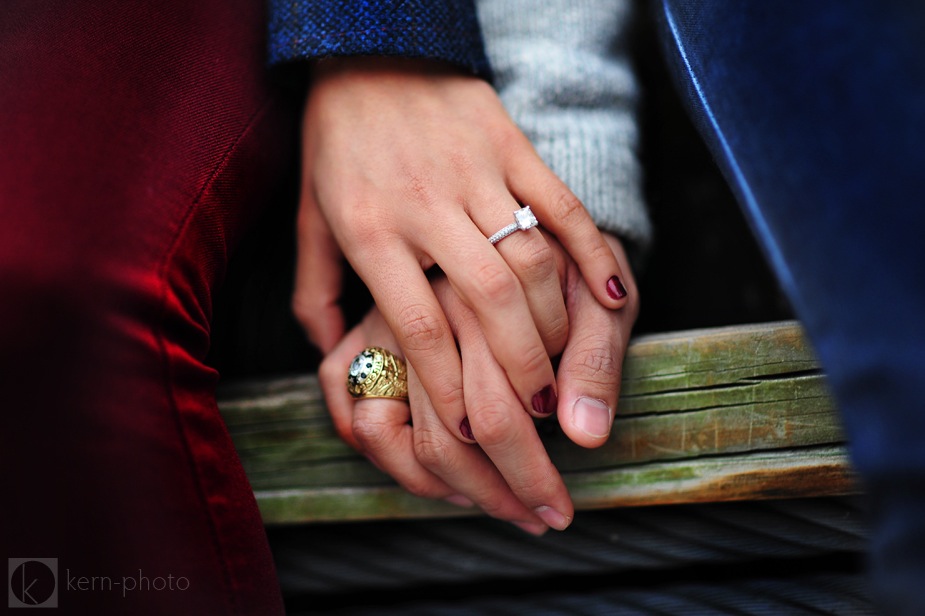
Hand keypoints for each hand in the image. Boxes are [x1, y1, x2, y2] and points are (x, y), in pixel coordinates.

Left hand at [294, 57, 630, 448]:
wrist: (369, 48)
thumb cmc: (336, 142)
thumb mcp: (309, 217)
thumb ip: (315, 292)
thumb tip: (330, 354)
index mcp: (370, 229)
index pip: (419, 325)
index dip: (451, 386)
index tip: (472, 429)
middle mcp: (425, 203)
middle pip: (490, 299)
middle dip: (521, 365)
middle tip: (537, 406)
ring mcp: (474, 170)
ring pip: (532, 257)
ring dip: (556, 320)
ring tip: (560, 361)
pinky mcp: (510, 144)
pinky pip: (562, 204)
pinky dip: (592, 252)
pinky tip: (610, 296)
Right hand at [318, 232, 637, 532]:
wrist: (516, 219)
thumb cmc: (567, 271)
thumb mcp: (598, 302)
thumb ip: (594, 359)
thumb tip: (585, 434)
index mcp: (480, 302)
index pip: (496, 417)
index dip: (528, 477)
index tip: (558, 511)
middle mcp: (420, 316)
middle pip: (443, 438)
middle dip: (494, 493)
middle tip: (536, 519)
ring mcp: (384, 325)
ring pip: (384, 435)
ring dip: (435, 487)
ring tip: (492, 502)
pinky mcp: (364, 336)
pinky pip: (352, 412)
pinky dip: (386, 453)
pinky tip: (442, 477)